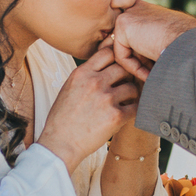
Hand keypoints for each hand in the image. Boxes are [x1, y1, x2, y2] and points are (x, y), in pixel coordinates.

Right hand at [39, 43, 139, 173]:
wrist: (60, 144)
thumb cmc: (63, 117)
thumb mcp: (69, 88)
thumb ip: (86, 74)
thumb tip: (104, 61)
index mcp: (82, 73)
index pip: (108, 52)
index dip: (117, 58)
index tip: (119, 66)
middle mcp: (94, 82)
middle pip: (124, 67)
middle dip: (126, 76)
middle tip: (125, 85)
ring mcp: (106, 98)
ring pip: (132, 87)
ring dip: (131, 94)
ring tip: (124, 103)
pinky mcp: (116, 116)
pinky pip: (135, 107)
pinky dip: (133, 110)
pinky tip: (125, 115)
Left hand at [112, 1, 195, 79]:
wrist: (191, 43)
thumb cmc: (187, 46)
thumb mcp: (169, 41)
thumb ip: (153, 44)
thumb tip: (147, 59)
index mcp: (149, 11)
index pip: (137, 38)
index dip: (146, 57)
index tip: (158, 68)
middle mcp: (137, 8)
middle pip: (129, 44)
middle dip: (140, 62)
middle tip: (153, 74)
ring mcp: (129, 14)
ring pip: (125, 51)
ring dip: (139, 67)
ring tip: (154, 77)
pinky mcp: (124, 24)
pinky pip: (121, 55)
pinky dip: (134, 68)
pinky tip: (148, 74)